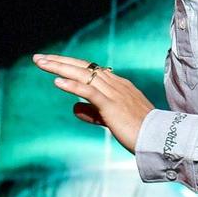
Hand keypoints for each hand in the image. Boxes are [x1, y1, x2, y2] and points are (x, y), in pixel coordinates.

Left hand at [32, 54, 155, 151]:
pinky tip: (57, 82)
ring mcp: (114, 93)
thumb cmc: (139, 131)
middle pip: (83, 67)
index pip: (90, 69)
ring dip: (60, 68)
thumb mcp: (112, 119)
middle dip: (59, 61)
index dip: (70, 64)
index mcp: (118, 85)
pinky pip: (89, 92)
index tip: (52, 62)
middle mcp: (116, 84)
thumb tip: (74, 108)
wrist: (159, 139)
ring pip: (83, 75)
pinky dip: (72, 85)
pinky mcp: (112, 105)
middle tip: (38, 58)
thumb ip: (93, 113)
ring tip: (41, 63)